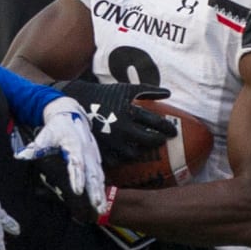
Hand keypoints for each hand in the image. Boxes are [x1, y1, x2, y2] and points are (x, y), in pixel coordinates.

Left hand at [15, 97, 108, 216]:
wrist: (71, 115)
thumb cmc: (57, 127)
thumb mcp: (46, 134)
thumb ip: (36, 146)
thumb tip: (20, 155)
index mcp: (75, 146)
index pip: (77, 164)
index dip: (78, 177)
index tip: (78, 190)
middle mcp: (87, 152)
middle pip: (92, 174)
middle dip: (94, 190)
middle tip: (96, 205)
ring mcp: (93, 156)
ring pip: (98, 177)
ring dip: (100, 193)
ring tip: (102, 209)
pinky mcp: (95, 159)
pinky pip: (99, 176)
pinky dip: (102, 189)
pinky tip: (102, 201)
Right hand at [56, 81, 175, 163]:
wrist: (78, 101)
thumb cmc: (105, 94)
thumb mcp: (126, 88)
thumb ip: (148, 91)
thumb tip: (168, 93)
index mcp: (130, 112)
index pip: (156, 123)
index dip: (168, 128)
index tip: (173, 131)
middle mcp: (123, 127)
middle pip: (148, 140)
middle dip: (158, 141)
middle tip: (161, 140)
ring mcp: (111, 140)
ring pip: (133, 154)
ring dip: (141, 151)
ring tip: (142, 148)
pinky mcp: (101, 148)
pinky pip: (116, 160)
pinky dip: (122, 159)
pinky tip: (126, 155)